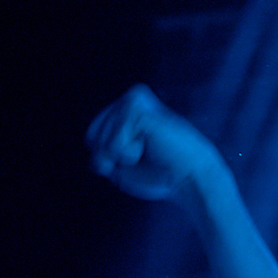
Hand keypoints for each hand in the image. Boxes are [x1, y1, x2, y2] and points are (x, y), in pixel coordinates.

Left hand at [85, 86, 226, 202]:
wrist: (187, 177)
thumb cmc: (159, 174)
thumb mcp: (120, 168)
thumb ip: (100, 154)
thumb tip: (90, 143)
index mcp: (126, 111)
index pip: (91, 138)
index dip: (106, 158)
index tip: (136, 160)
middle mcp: (129, 100)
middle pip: (91, 137)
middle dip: (111, 157)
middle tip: (142, 156)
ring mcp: (132, 100)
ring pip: (102, 140)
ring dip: (123, 156)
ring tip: (148, 149)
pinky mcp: (136, 106)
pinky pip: (113, 142)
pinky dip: (128, 152)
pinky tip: (149, 144)